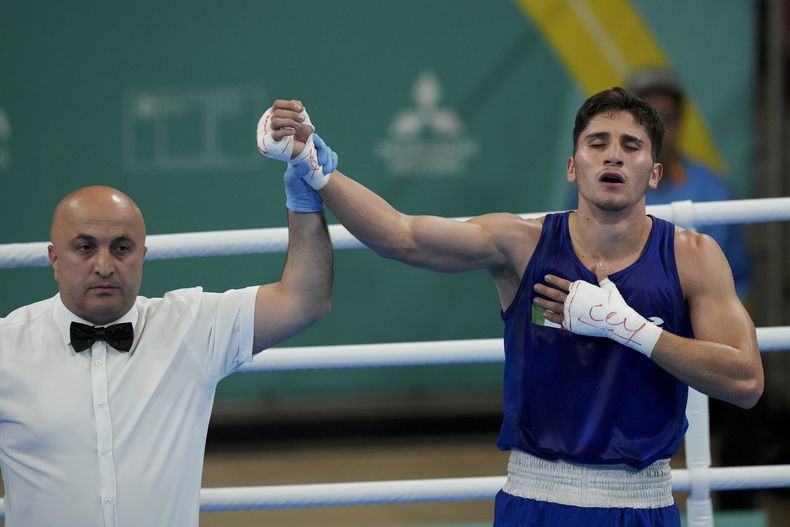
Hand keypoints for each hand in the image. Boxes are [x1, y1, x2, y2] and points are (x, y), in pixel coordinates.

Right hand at [256, 99, 312, 160]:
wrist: (300, 150)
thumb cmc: (300, 134)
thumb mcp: (302, 120)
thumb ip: (298, 110)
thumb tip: (295, 102)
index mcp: (277, 115)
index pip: (277, 104)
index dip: (288, 105)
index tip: (300, 109)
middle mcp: (272, 122)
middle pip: (277, 112)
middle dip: (292, 114)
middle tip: (302, 119)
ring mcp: (271, 132)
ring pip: (275, 121)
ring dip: (289, 121)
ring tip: (299, 126)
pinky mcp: (273, 142)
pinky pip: (276, 134)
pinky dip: (286, 131)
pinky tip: (293, 131)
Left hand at [533, 268, 661, 357]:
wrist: (616, 321)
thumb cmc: (614, 303)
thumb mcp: (608, 287)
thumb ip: (602, 276)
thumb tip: (601, 263)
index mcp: (580, 289)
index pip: (563, 283)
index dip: (553, 280)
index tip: (545, 277)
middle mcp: (572, 300)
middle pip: (555, 294)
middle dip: (544, 290)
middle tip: (535, 287)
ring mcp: (570, 312)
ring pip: (553, 306)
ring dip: (543, 303)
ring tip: (534, 300)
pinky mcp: (572, 323)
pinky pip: (558, 319)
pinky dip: (550, 317)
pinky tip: (544, 314)